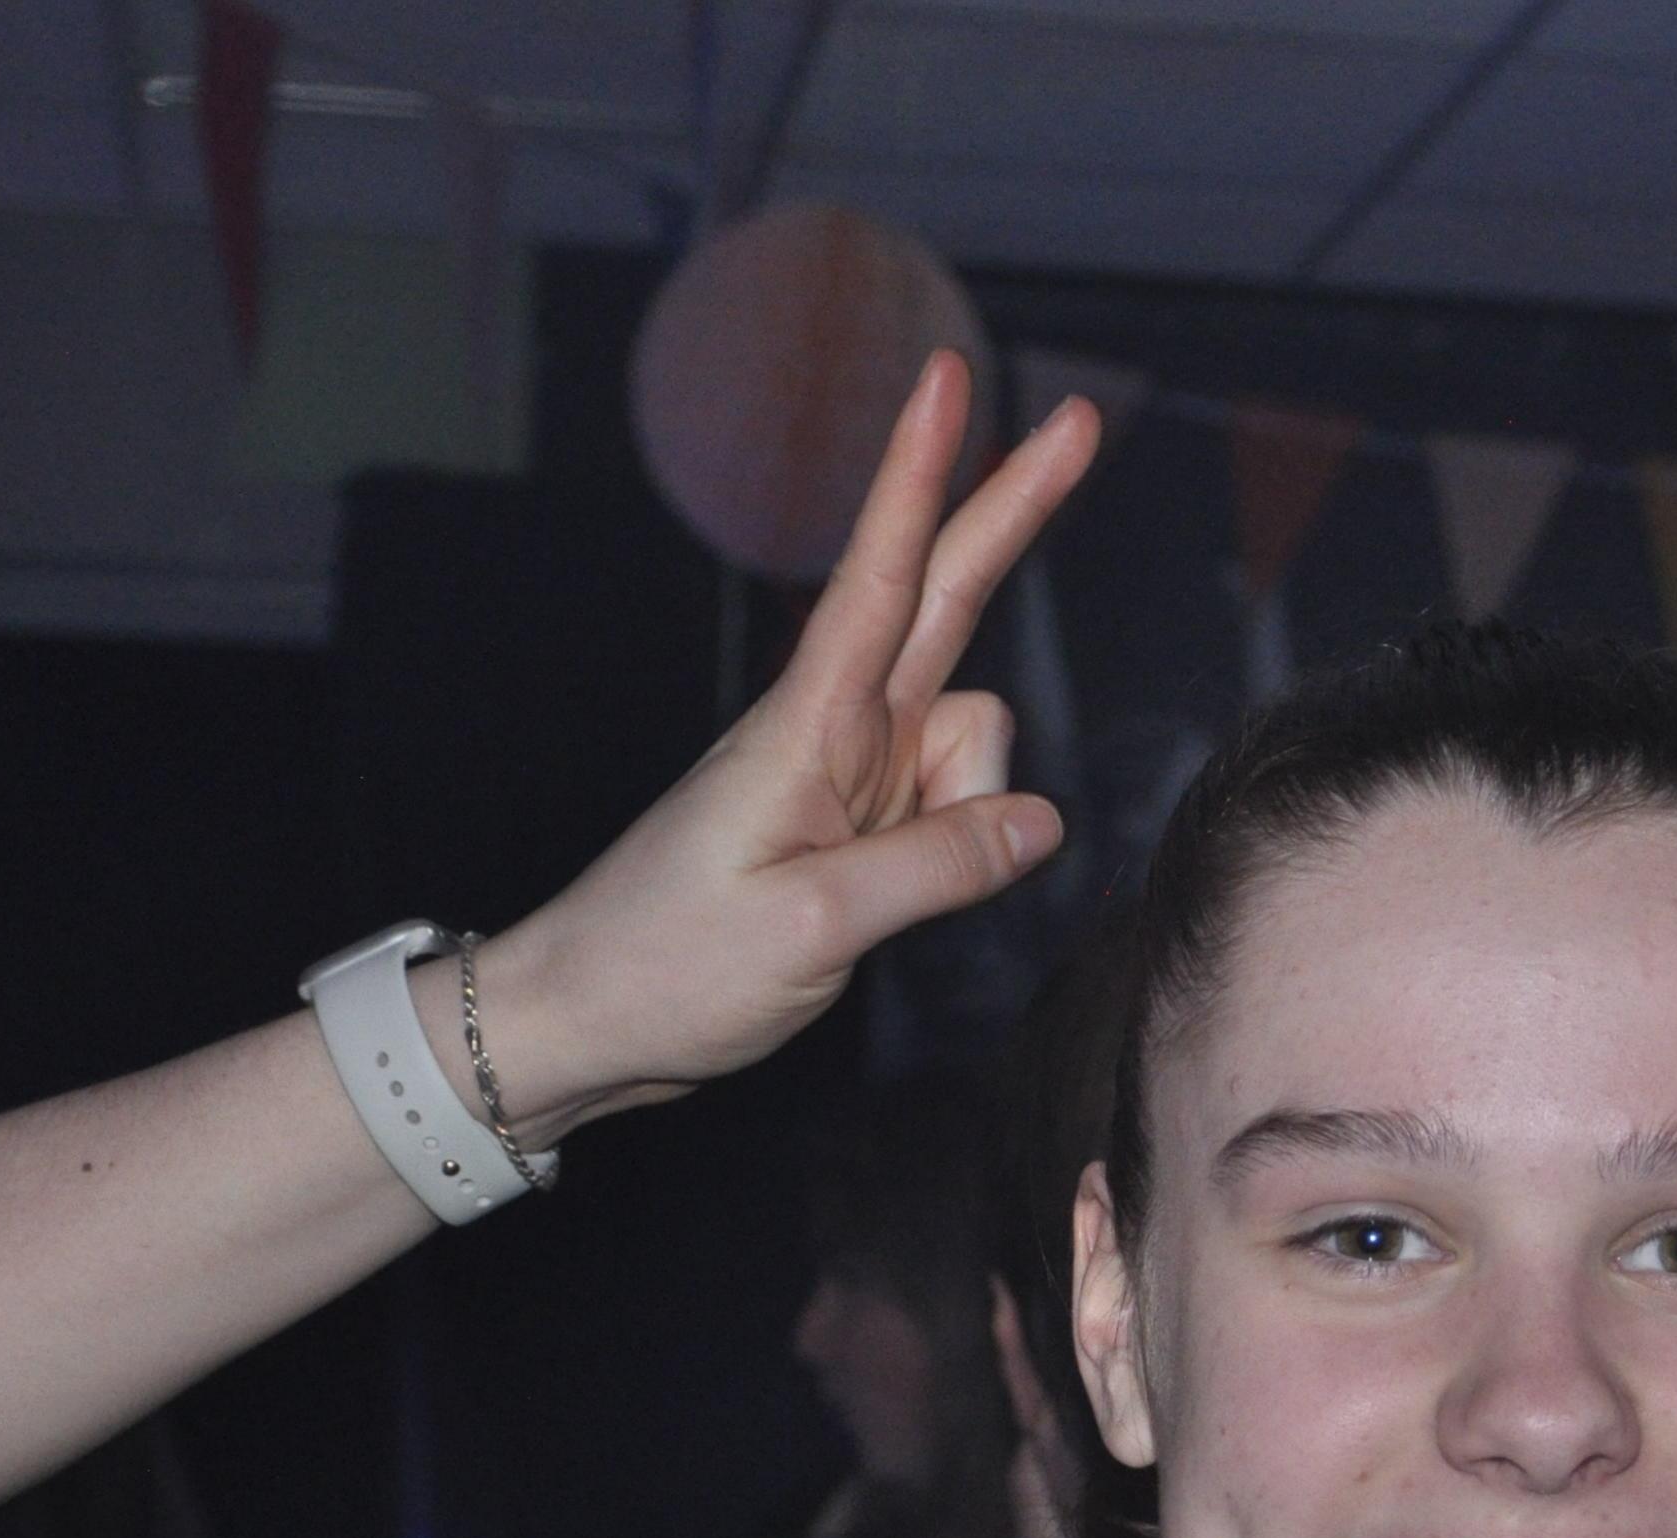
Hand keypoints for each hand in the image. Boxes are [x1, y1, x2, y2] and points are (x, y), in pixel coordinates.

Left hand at [471, 355, 1100, 1135]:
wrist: (589, 1016)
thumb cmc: (669, 965)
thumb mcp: (811, 926)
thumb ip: (936, 866)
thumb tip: (1040, 821)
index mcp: (807, 725)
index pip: (882, 577)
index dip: (923, 477)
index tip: (949, 382)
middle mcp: (838, 727)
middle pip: (947, 594)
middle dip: (1013, 508)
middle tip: (1087, 422)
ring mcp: (854, 770)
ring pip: (979, 741)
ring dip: (975, 813)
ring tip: (878, 898)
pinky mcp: (862, 819)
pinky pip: (958, 804)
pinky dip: (962, 842)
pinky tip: (893, 896)